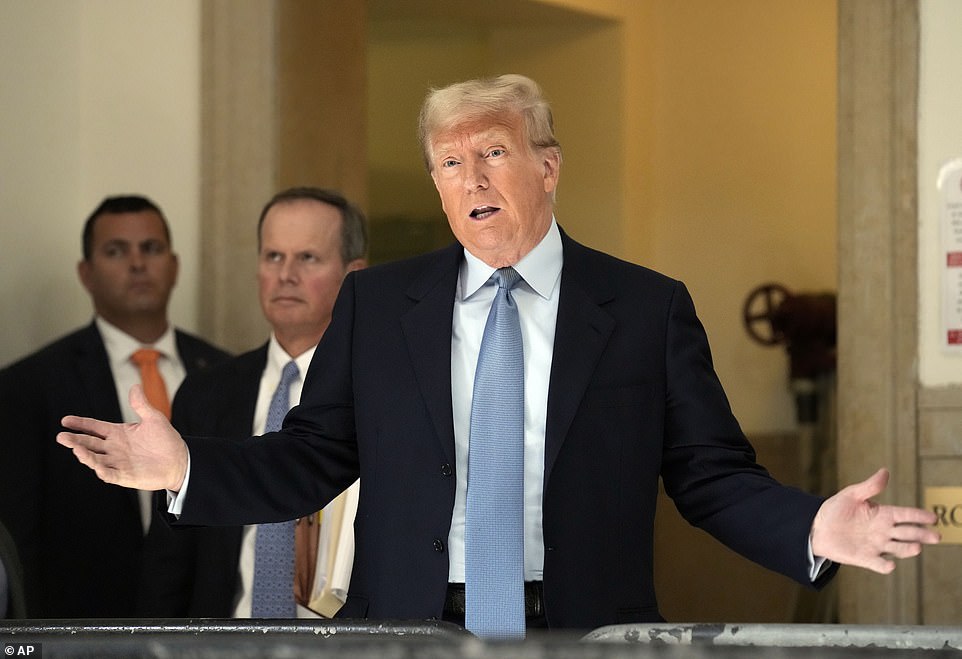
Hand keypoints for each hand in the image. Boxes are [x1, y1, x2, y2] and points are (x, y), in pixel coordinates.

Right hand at [57, 384, 188, 491]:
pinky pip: (109, 474)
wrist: (180, 460)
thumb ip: (141, 404)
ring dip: (85, 454)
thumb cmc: (166, 440)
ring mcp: (118, 463)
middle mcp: (114, 448)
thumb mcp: (154, 418)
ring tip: (75, 448)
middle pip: (89, 443)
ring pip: (96, 459)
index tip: (65, 420)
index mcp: (118, 433)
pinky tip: (95, 465)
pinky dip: (102, 470)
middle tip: (61, 436)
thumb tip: (135, 386)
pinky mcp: (125, 476)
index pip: (94, 427)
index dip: (80, 424)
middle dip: (75, 440)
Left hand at [811, 467, 939, 573]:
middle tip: (935, 536)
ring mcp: (876, 545)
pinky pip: (878, 564)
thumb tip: (885, 471)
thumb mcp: (852, 494)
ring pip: (898, 548)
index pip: (905, 515)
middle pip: (907, 533)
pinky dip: (884, 565)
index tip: (932, 518)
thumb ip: (869, 486)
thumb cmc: (836, 509)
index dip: (918, 516)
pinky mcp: (865, 558)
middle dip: (922, 535)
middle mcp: (884, 531)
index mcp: (883, 514)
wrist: (817, 527)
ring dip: (907, 549)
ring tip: (916, 547)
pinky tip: (890, 564)